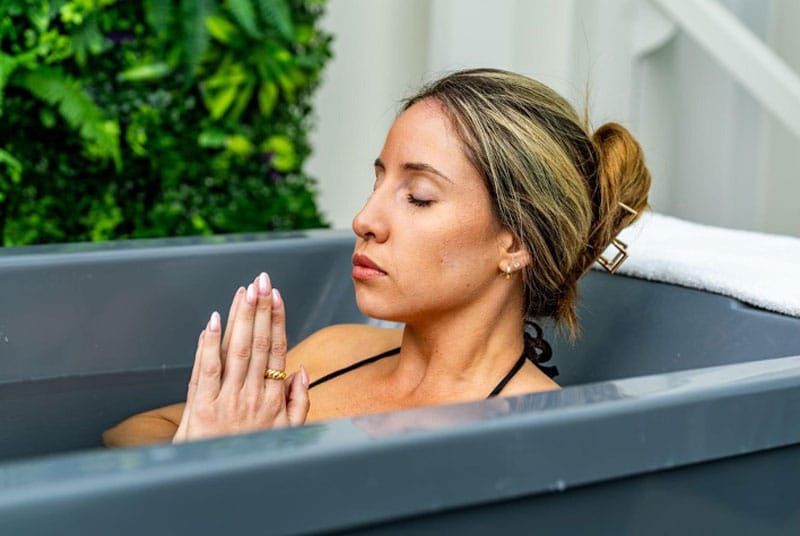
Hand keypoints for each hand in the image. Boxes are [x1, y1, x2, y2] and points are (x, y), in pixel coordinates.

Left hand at [173, 273, 309, 442]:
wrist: (217, 483)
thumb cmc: (251, 455)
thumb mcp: (286, 434)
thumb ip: (298, 403)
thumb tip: (300, 371)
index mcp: (273, 400)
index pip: (277, 351)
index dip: (277, 321)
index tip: (276, 296)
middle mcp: (252, 396)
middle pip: (259, 344)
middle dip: (260, 309)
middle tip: (261, 280)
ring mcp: (226, 401)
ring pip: (236, 350)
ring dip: (240, 317)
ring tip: (244, 291)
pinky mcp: (201, 408)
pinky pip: (206, 370)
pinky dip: (209, 344)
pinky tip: (213, 321)